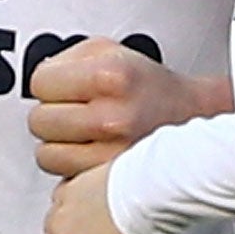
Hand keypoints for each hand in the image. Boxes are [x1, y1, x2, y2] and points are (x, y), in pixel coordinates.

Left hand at [27, 40, 230, 177]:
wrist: (195, 119)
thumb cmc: (152, 86)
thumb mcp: (113, 51)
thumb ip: (69, 58)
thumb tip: (40, 78)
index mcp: (110, 76)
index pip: (40, 83)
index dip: (50, 84)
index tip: (63, 87)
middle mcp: (113, 117)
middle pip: (39, 121)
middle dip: (53, 115)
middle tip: (76, 111)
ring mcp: (113, 154)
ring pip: (46, 154)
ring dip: (59, 145)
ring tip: (83, 134)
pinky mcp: (111, 182)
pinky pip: (64, 177)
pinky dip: (72, 167)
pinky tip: (91, 152)